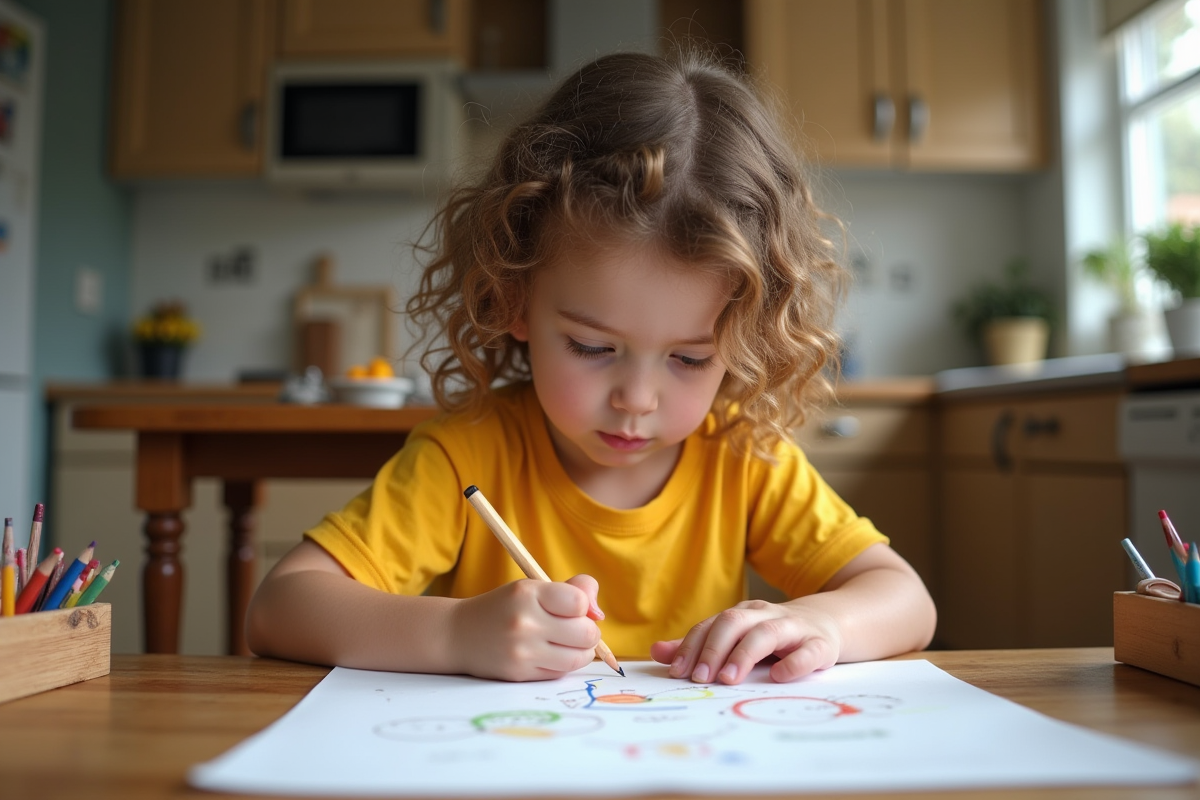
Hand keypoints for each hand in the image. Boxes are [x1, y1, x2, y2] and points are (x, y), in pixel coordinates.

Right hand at [448, 574, 602, 681]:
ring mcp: (522, 651)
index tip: (571, 608)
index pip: (579, 602)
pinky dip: (563, 665)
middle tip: (573, 629)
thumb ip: (573, 590)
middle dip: (588, 632)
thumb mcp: (532, 587)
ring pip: (579, 658)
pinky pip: (561, 672)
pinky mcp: (520, 674)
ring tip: (567, 643)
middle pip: (587, 633)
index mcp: (528, 593)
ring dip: (581, 652)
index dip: (583, 606)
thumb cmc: (505, 608)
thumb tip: (599, 614)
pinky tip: (550, 654)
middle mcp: (524, 622)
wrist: (458, 635)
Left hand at [650, 599, 841, 684]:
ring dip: (744, 655)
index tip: (677, 672)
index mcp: (742, 615)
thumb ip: (700, 646)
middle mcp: (764, 616)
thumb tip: (657, 652)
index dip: (692, 647)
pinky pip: (807, 651)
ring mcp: (793, 628)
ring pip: (766, 633)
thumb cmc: (774, 636)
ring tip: (728, 679)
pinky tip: (778, 676)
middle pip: (734, 623)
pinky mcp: (820, 644)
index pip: (711, 625)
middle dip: (713, 650)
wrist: (828, 622)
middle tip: (699, 678)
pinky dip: (792, 663)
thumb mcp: (737, 637)